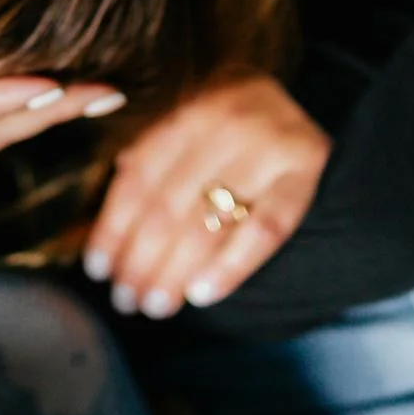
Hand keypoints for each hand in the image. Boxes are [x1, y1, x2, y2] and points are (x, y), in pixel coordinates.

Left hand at [82, 70, 329, 318]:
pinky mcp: (305, 177)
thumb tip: (100, 233)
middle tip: (125, 300)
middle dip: (140, 260)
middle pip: (168, 206)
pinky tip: (201, 295)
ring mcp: (269, 148)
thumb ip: (149, 160)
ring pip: (207, 224)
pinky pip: (263, 231)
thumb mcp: (191, 123)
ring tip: (154, 306)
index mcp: (190, 108)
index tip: (97, 269)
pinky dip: (230, 267)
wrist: (316, 107)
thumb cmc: (236, 127)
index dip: (112, 227)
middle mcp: (227, 122)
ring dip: (173, 273)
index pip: (139, 178)